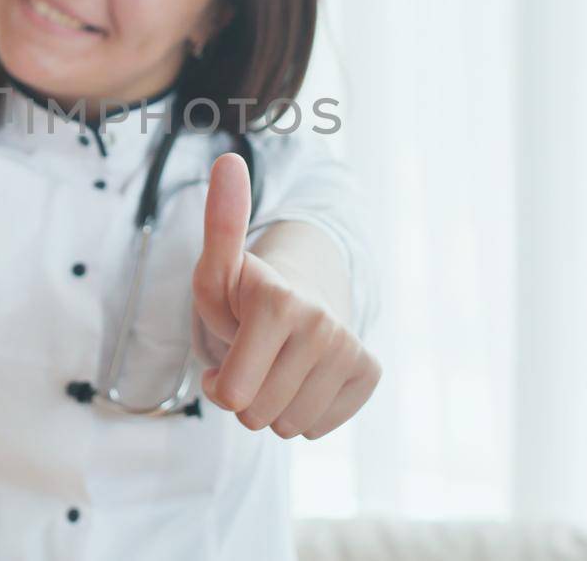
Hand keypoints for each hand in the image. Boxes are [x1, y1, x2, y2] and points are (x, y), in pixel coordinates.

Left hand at [192, 153, 381, 438]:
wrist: (300, 295)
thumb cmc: (245, 292)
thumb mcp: (217, 270)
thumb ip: (218, 226)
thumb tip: (227, 159)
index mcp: (279, 303)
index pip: (232, 396)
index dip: (219, 384)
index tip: (226, 353)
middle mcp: (322, 324)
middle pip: (258, 415)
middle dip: (246, 397)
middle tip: (252, 358)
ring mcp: (350, 349)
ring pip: (290, 426)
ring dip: (274, 406)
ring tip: (276, 365)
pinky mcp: (369, 373)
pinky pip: (319, 428)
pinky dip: (305, 412)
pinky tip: (303, 377)